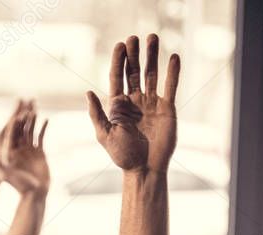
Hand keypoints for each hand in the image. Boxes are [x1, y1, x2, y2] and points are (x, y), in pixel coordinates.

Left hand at [0, 102, 48, 195]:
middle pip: (21, 130)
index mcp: (11, 152)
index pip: (11, 134)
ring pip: (31, 131)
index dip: (13, 124)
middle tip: (26, 105)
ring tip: (36, 109)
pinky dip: (43, 128)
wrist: (34, 193)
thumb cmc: (19, 186)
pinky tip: (46, 119)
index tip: (16, 114)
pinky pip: (40, 137)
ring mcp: (29, 150)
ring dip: (33, 121)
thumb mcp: (5, 172)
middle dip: (24, 118)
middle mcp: (20, 149)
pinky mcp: (39, 152)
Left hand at [87, 34, 179, 173]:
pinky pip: (170, 87)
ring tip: (152, 37)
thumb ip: (98, 114)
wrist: (145, 169)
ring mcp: (151, 103)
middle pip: (134, 72)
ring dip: (152, 56)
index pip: (117, 78)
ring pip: (152, 74)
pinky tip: (173, 57)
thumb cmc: (123, 156)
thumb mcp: (106, 135)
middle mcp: (134, 101)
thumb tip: (88, 92)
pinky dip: (172, 73)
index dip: (118, 62)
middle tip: (133, 37)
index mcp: (118, 106)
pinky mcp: (167, 108)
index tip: (119, 45)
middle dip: (133, 55)